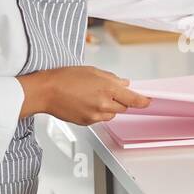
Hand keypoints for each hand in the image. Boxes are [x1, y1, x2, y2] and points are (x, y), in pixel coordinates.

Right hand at [19, 66, 151, 123]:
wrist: (45, 91)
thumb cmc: (64, 78)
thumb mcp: (92, 71)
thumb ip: (111, 78)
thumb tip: (123, 83)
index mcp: (107, 88)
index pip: (133, 99)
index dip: (143, 101)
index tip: (148, 101)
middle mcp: (103, 104)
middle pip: (123, 107)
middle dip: (120, 100)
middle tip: (107, 91)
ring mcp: (95, 115)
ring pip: (111, 114)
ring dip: (108, 107)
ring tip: (91, 96)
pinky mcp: (86, 122)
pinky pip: (99, 119)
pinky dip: (97, 112)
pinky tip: (85, 102)